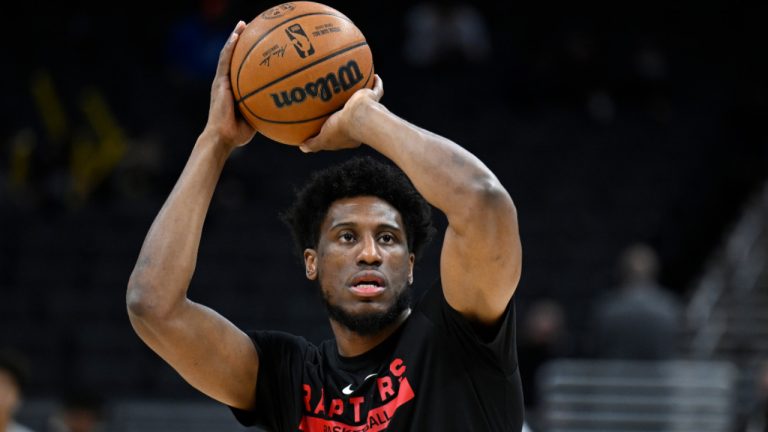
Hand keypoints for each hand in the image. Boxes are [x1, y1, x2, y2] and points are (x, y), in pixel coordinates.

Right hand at [203, 21, 256, 150]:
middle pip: (234, 57)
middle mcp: (227, 82)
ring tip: (242, 24)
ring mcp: (222, 81)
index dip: (249, 55)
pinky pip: (225, 61)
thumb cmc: (239, 133)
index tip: (260, 44)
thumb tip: (286, 107)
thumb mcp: (257, 118)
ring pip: (228, 54)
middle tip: (252, 27)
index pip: (242, 68)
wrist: (223, 137)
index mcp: (235, 89)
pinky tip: (236, 36)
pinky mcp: (219, 82)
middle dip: (242, 41)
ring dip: (234, 38)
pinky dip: (230, 47)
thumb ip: (266, 109)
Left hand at [299, 74, 383, 152]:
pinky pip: (376, 88)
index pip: (341, 131)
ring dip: (361, 95)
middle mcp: (360, 122)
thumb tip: (302, 147)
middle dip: (346, 111)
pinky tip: (374, 75)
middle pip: (352, 115)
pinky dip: (376, 82)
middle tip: (336, 103)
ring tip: (352, 86)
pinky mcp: (373, 98)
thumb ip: (314, 144)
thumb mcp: (324, 139)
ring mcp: (368, 110)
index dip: (334, 128)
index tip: (326, 123)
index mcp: (350, 134)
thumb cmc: (341, 128)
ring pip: (365, 102)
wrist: (359, 116)